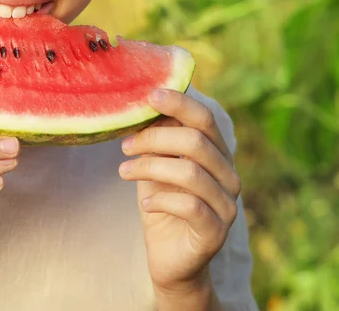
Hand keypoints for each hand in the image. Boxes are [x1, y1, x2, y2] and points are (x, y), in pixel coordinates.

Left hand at [119, 89, 241, 294]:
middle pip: (196, 141)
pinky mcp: (217, 232)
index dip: (179, 103)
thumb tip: (143, 101)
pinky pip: (191, 207)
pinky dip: (161, 201)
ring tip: (123, 171)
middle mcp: (228, 175)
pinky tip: (144, 204)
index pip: (204, 118)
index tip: (150, 95)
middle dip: (155, 137)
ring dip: (150, 167)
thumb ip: (158, 136)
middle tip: (125, 145)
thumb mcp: (156, 163)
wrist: (170, 258)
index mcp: (216, 152)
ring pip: (191, 173)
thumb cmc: (162, 201)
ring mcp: (227, 205)